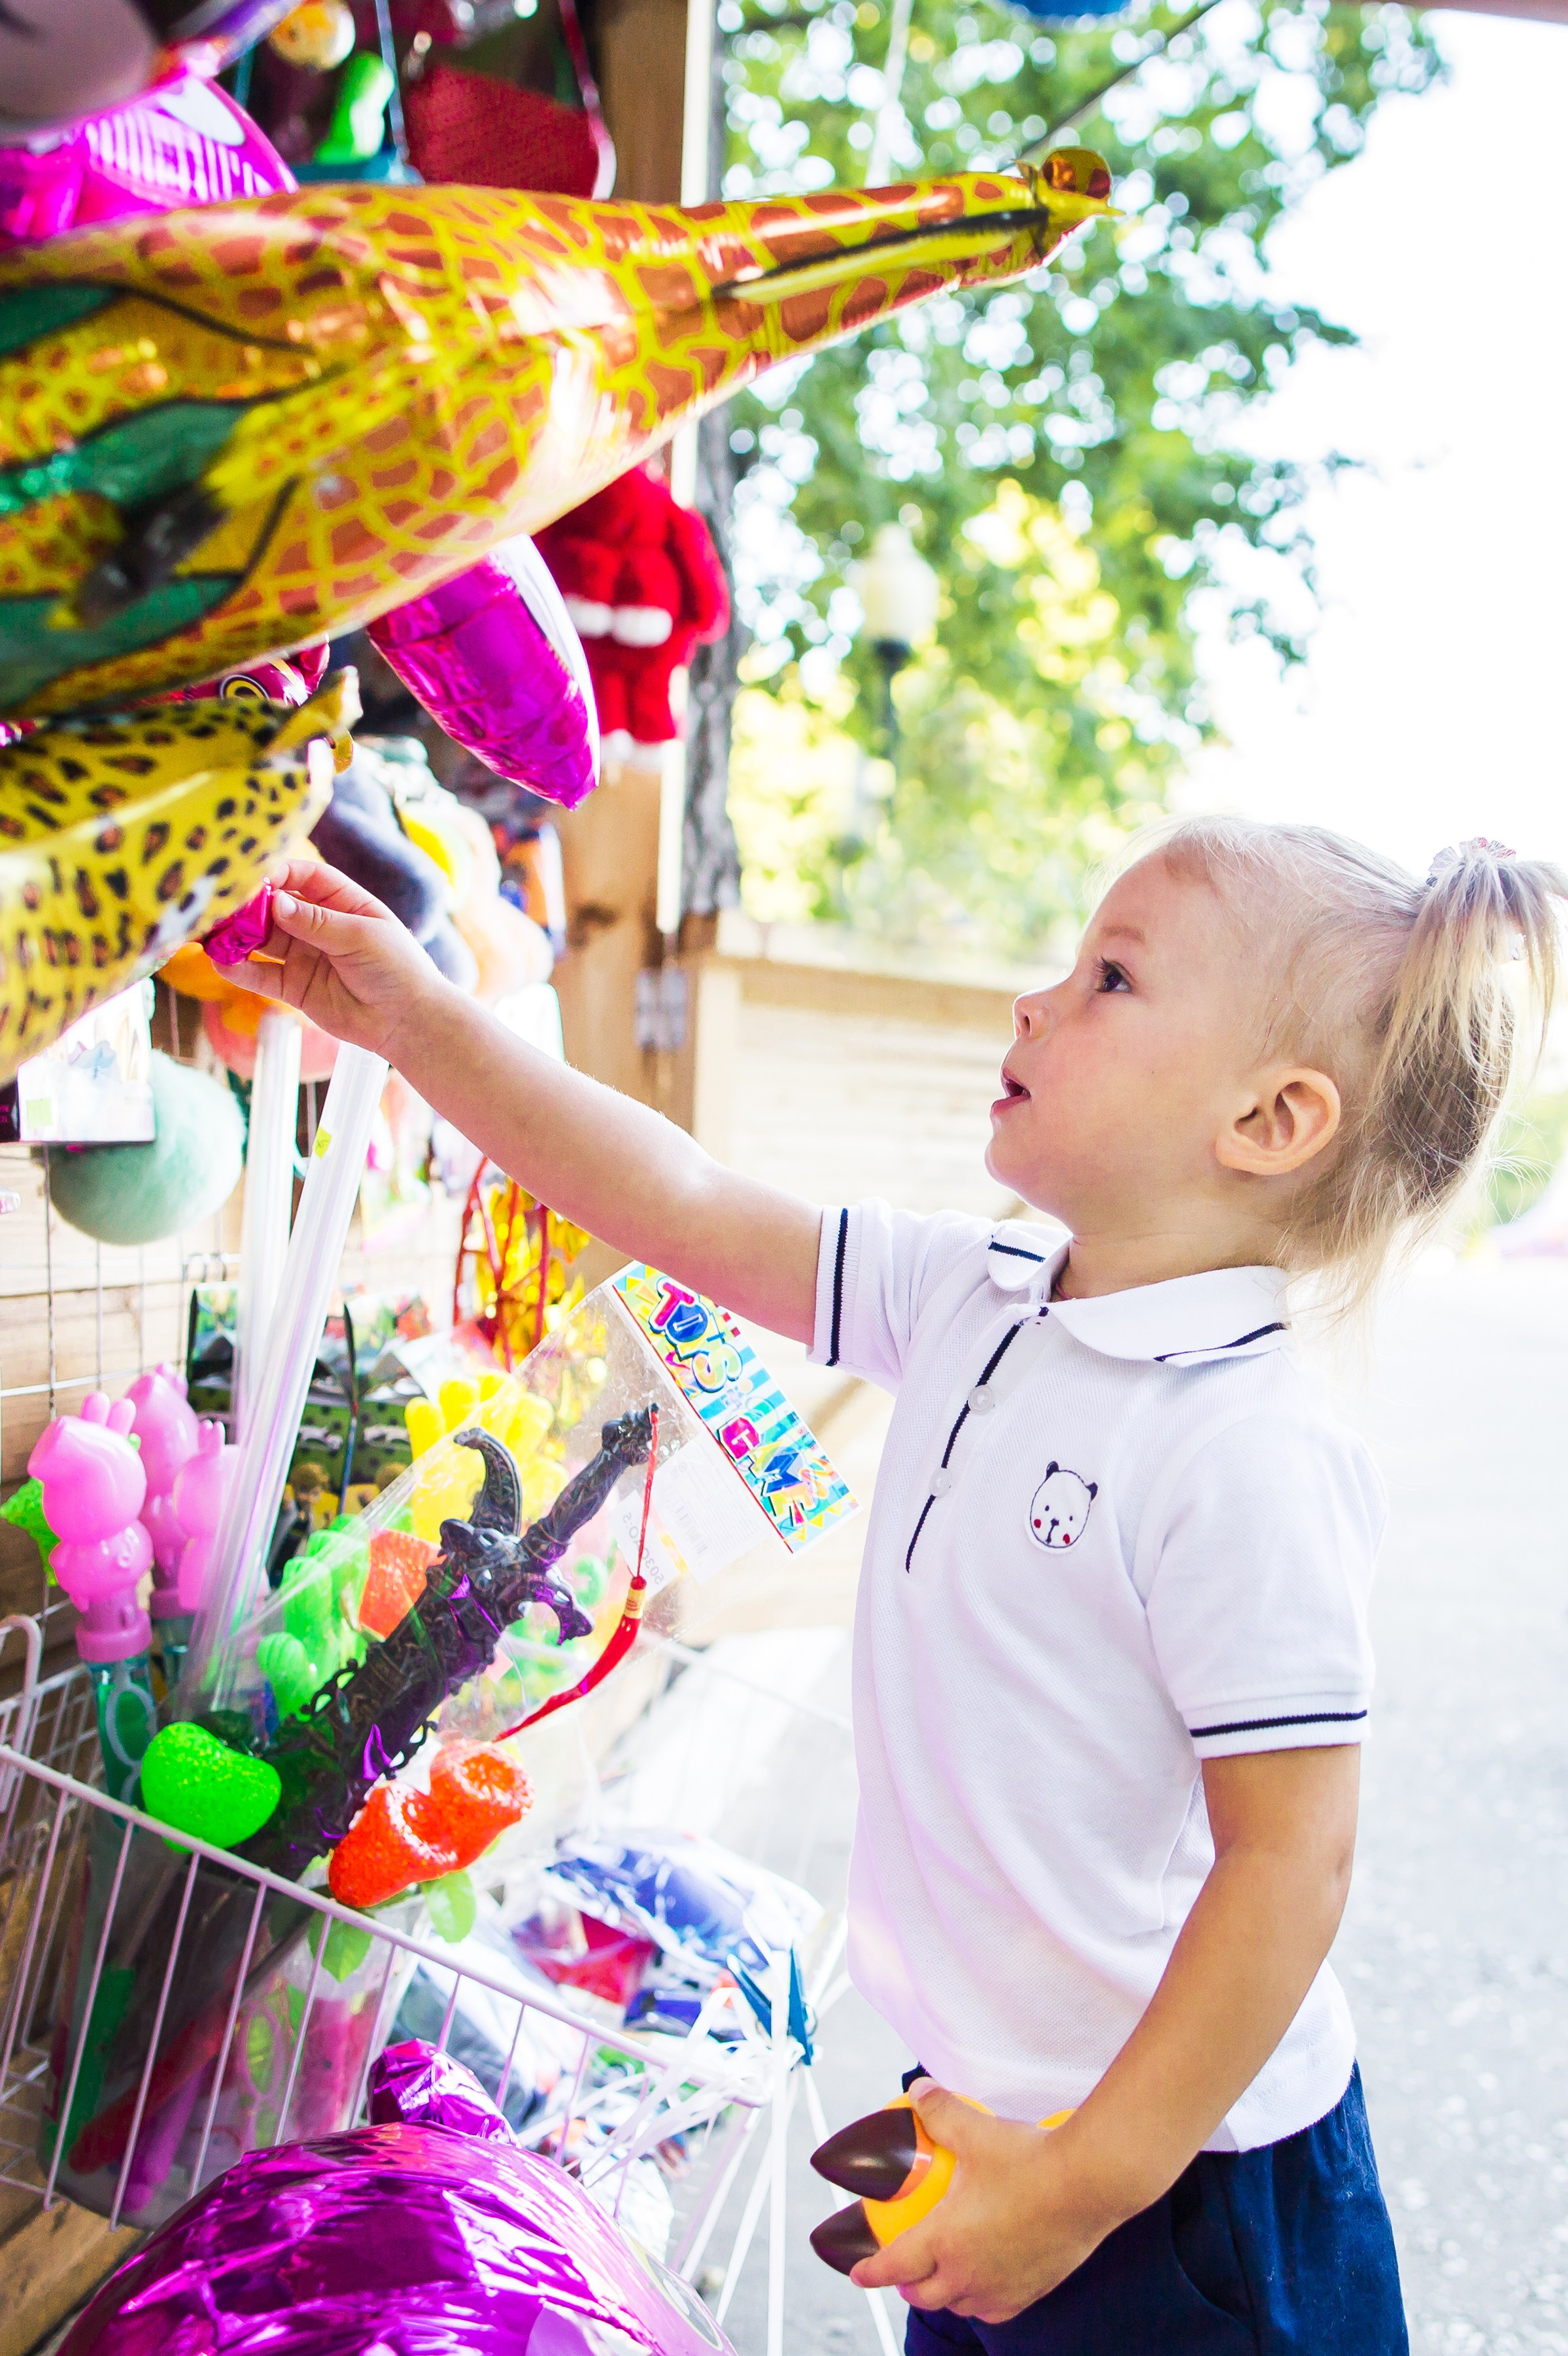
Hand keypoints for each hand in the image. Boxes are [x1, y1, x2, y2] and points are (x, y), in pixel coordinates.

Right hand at [210, 857, 448, 1061]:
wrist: (408, 1021)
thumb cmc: (398, 969)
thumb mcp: (361, 937)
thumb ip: (317, 922)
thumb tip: (276, 902)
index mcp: (343, 903)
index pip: (305, 878)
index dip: (279, 873)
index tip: (253, 875)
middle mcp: (320, 926)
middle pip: (275, 908)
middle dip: (248, 906)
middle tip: (221, 905)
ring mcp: (305, 956)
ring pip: (262, 940)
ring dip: (238, 936)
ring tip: (211, 933)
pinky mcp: (295, 987)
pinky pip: (262, 974)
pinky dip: (241, 968)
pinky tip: (222, 962)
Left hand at [849, 2083, 1122, 2324]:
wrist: (1086, 2185)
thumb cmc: (1028, 2161)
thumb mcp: (975, 2131)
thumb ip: (940, 2111)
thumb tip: (919, 2091)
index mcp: (946, 2241)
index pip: (896, 2266)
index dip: (872, 2271)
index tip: (858, 2273)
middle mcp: (969, 2274)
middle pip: (926, 2295)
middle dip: (908, 2288)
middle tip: (902, 2275)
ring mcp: (1001, 2288)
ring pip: (961, 2304)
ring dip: (944, 2295)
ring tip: (942, 2280)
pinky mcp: (1032, 2290)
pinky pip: (997, 2308)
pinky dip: (982, 2300)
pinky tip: (987, 2286)